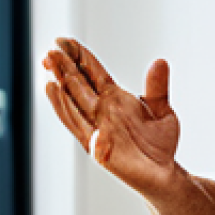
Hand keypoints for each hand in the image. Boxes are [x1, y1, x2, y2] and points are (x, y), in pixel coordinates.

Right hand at [42, 38, 180, 193]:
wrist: (164, 173)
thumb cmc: (158, 142)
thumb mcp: (161, 110)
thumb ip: (157, 88)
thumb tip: (160, 62)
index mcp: (112, 98)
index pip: (91, 72)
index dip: (77, 57)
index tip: (63, 41)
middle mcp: (101, 113)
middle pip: (77, 88)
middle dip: (64, 71)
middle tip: (50, 53)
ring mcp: (100, 133)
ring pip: (76, 113)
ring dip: (62, 99)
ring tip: (50, 82)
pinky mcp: (105, 156)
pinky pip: (95, 144)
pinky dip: (90, 135)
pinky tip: (79, 122)